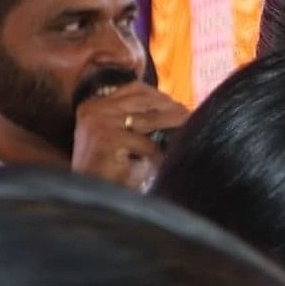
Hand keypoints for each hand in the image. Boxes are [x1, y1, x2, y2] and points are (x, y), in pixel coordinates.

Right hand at [69, 80, 187, 189]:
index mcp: (95, 103)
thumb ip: (140, 118)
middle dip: (172, 110)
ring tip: (188, 134)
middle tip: (191, 118)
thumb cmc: (109, 168)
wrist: (93, 196)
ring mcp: (99, 122)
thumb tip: (178, 108)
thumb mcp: (123, 135)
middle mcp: (94, 108)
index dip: (162, 97)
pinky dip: (159, 154)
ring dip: (171, 128)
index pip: (135, 89)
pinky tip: (168, 160)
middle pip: (144, 101)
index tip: (181, 106)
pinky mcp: (107, 139)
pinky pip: (146, 144)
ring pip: (149, 120)